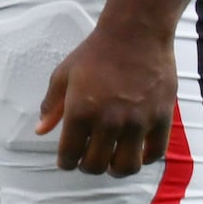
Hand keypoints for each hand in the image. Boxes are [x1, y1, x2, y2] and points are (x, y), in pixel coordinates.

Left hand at [39, 19, 175, 176]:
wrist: (135, 34)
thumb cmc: (95, 53)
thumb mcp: (63, 76)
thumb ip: (52, 106)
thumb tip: (41, 131)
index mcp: (81, 112)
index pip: (70, 155)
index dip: (66, 163)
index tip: (67, 161)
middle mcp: (109, 121)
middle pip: (97, 166)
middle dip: (88, 167)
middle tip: (88, 160)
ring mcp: (138, 121)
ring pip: (127, 166)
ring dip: (116, 169)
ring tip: (112, 162)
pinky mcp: (161, 118)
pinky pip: (155, 153)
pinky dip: (144, 158)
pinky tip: (136, 151)